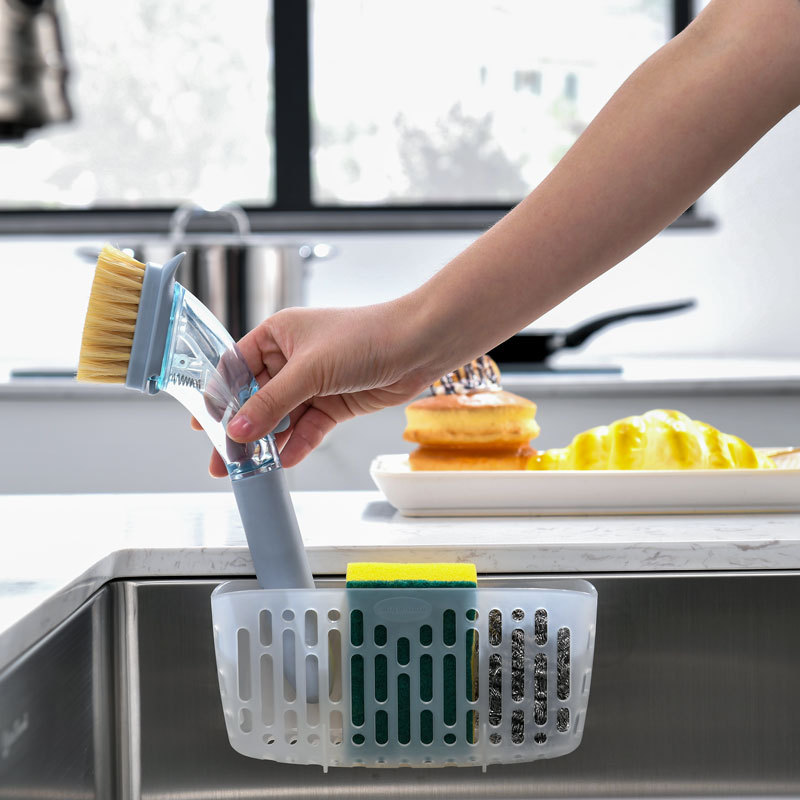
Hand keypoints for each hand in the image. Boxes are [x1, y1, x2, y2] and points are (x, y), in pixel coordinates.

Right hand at [193, 299, 439, 474]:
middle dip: (241, 430)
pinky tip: (285, 461)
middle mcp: (292, 358)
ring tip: (250, 469)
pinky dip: (298, 444)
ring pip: (282, 418)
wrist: (417, 347)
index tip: (204, 426)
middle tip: (222, 460)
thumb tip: (236, 431)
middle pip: (256, 399)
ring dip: (269, 443)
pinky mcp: (335, 404)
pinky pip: (308, 428)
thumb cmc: (365, 337)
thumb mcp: (308, 370)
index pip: (236, 368)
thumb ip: (270, 404)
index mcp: (278, 335)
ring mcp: (314, 383)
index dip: (219, 397)